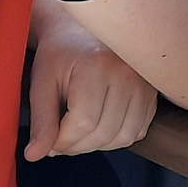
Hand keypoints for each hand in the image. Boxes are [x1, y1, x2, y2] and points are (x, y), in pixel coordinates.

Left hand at [26, 2, 157, 159]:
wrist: (83, 31)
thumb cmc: (61, 54)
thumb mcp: (42, 83)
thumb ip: (41, 121)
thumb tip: (35, 155)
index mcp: (97, 66)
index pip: (84, 123)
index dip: (63, 141)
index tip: (50, 141)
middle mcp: (126, 73)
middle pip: (104, 133)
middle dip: (78, 146)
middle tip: (60, 140)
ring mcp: (143, 82)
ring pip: (124, 136)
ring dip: (98, 144)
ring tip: (79, 132)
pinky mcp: (152, 92)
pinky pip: (138, 130)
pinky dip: (117, 137)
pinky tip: (99, 124)